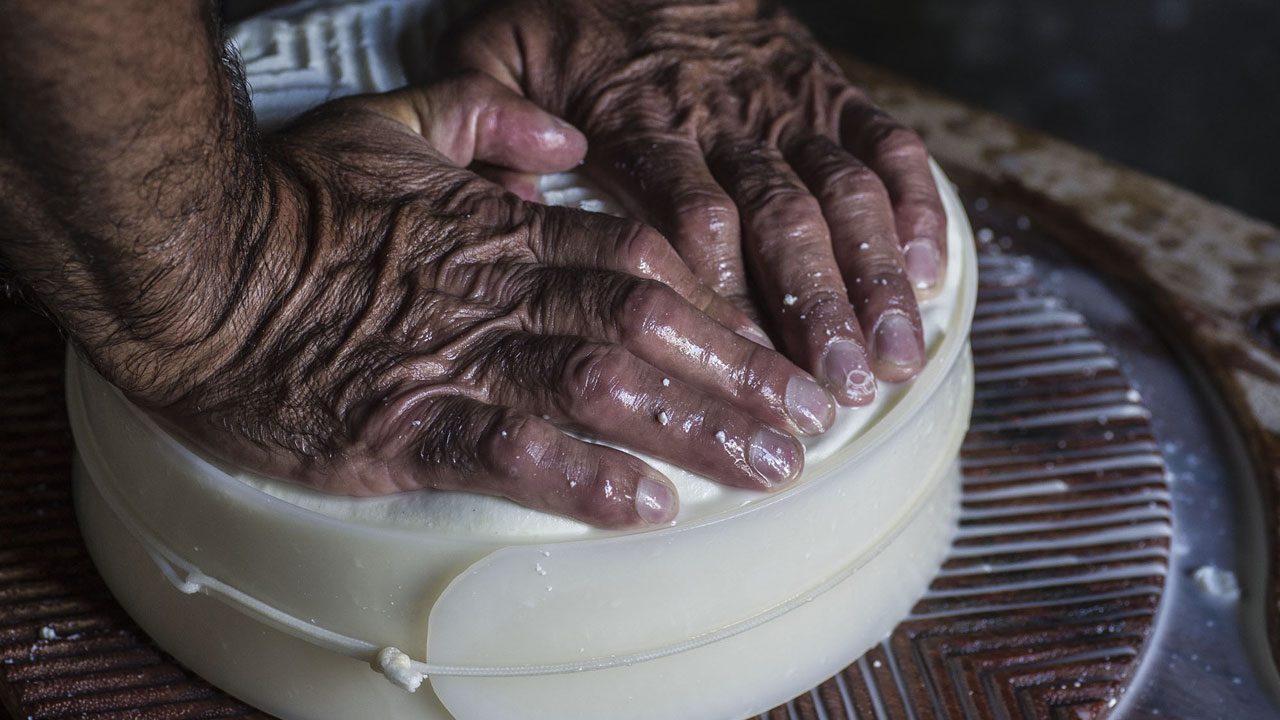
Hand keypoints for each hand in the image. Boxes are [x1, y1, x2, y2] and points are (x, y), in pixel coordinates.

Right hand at [114, 74, 835, 527]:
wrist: (191, 268)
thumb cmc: (293, 199)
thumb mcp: (394, 123)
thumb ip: (489, 118)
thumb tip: (565, 138)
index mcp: (503, 228)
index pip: (641, 263)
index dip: (719, 308)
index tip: (776, 346)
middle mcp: (498, 295)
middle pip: (646, 330)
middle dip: (737, 376)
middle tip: (809, 422)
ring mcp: (454, 363)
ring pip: (599, 389)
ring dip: (690, 430)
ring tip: (764, 469)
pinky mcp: (402, 430)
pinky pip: (510, 454)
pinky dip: (583, 478)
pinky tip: (647, 505)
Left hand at [443, 0, 946, 403]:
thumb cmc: (572, 21)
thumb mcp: (497, 52)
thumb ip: (486, 119)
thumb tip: (504, 196)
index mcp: (643, 117)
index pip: (690, 209)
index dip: (720, 287)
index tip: (740, 360)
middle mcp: (726, 117)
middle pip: (780, 217)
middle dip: (817, 307)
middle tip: (842, 387)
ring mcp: (788, 106)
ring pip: (843, 192)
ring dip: (875, 277)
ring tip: (897, 358)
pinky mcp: (831, 92)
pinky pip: (887, 145)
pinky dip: (916, 207)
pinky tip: (933, 273)